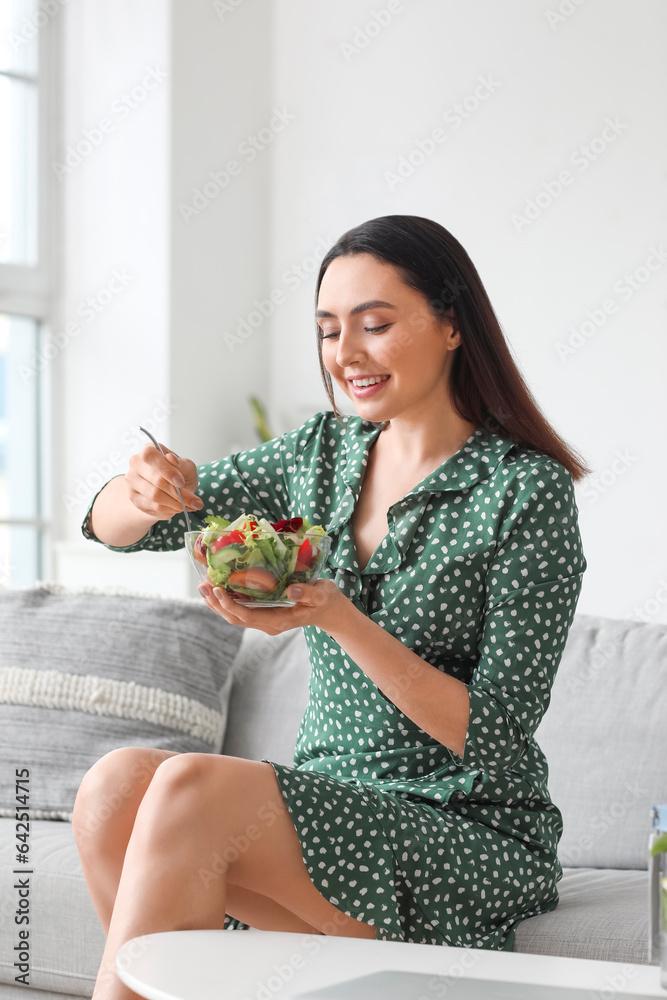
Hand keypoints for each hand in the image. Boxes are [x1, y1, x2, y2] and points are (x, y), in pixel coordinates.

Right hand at [125, 443, 202, 519]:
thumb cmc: (177, 474)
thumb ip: (181, 464)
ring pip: (155, 496)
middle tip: (195, 502)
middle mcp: (136, 464)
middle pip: (156, 480)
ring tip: (188, 506)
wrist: (167, 489)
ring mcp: (132, 481)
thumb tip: (172, 459)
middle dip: (179, 493)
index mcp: (149, 450)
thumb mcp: (185, 466)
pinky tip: (178, 508)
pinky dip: (169, 509)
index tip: (181, 483)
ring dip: (176, 503)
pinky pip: (154, 507)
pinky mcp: (134, 498)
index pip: (151, 457)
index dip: (167, 470)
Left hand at [196, 577, 348, 635]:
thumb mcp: (321, 594)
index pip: (247, 616)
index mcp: (279, 621)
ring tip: (202, 586)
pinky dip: (226, 601)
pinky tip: (218, 589)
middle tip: (202, 585)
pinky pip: (240, 610)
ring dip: (217, 603)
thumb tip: (290, 589)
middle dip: (216, 604)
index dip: (230, 605)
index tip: (217, 590)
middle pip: (235, 618)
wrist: (329, 610)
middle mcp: (268, 624)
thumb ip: (306, 593)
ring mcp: (265, 620)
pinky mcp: (264, 613)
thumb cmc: (325, 600)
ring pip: (234, 616)